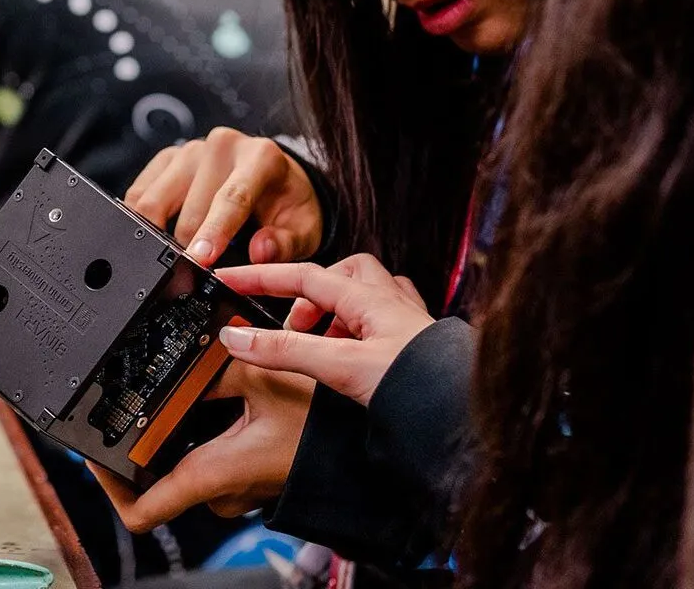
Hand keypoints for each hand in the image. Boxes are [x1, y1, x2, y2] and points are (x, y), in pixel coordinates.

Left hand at [89, 361, 313, 531]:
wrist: (369, 443)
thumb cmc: (325, 421)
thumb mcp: (260, 374)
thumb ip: (210, 367)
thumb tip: (180, 359)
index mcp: (212, 474)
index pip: (140, 512)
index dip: (106, 485)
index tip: (94, 452)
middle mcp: (221, 492)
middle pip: (159, 474)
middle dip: (150, 435)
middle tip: (144, 394)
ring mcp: (237, 489)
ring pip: (189, 460)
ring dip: (183, 428)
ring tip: (192, 386)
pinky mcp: (251, 479)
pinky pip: (214, 458)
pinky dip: (208, 430)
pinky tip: (222, 396)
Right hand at [124, 128, 321, 265]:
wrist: (277, 179)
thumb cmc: (287, 204)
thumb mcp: (303, 229)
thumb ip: (285, 243)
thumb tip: (261, 251)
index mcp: (261, 157)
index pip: (232, 197)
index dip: (213, 232)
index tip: (199, 259)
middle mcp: (223, 146)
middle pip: (191, 208)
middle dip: (189, 247)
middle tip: (192, 274)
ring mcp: (190, 150)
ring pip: (155, 201)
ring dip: (159, 234)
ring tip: (172, 257)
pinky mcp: (167, 158)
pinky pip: (139, 193)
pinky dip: (141, 220)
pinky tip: (155, 234)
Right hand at [215, 254, 435, 405]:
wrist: (466, 417)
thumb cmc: (419, 387)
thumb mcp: (342, 366)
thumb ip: (287, 352)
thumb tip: (238, 338)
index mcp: (369, 298)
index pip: (301, 275)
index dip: (260, 277)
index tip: (228, 280)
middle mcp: (391, 303)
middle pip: (339, 275)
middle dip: (307, 294)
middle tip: (290, 327)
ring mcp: (408, 324)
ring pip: (364, 296)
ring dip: (335, 312)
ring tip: (319, 345)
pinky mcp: (417, 348)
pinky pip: (384, 321)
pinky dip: (359, 330)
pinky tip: (354, 356)